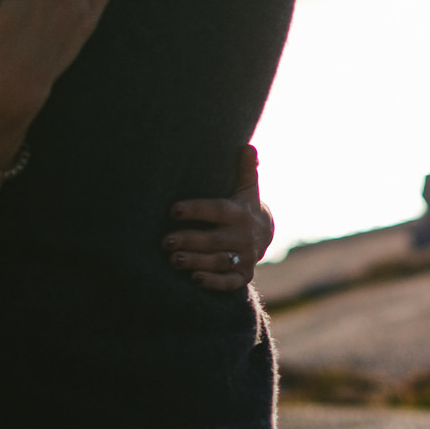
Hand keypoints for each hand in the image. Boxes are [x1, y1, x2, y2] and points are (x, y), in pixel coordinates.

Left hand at [163, 146, 274, 291]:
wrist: (266, 234)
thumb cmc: (244, 206)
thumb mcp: (247, 187)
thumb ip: (245, 169)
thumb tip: (247, 146)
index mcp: (240, 212)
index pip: (217, 210)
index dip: (196, 210)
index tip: (173, 210)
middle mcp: (244, 236)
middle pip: (214, 239)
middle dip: (189, 240)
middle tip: (164, 242)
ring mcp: (244, 257)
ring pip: (219, 261)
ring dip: (196, 261)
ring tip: (173, 260)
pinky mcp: (243, 275)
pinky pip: (229, 282)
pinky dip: (213, 282)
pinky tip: (194, 278)